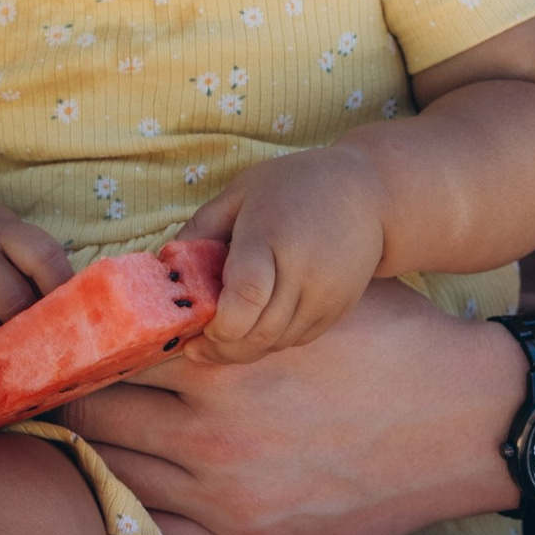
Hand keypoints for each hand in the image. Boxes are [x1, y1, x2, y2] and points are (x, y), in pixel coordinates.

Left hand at [57, 278, 518, 534]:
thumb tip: (150, 279)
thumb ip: (224, 293)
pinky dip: (130, 504)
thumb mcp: (305, 297)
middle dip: (77, 392)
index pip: (102, 350)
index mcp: (219, 360)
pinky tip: (132, 478)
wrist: (469, 422)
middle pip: (94, 412)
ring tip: (96, 424)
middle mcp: (210, 433)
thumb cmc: (392, 339)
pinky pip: (153, 532)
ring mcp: (227, 496)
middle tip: (69, 381)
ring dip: (98, 446)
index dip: (80, 339)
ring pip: (114, 471)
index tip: (71, 334)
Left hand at [186, 149, 387, 359]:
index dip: (218, 322)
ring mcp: (326, 297)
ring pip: (274, 344)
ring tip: (218, 336)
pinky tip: (252, 326)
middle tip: (194, 343)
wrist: (369, 196)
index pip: (247, 295)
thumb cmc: (295, 185)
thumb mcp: (241, 192)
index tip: (194, 324)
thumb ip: (200, 229)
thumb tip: (165, 268)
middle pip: (257, 332)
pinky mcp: (336, 312)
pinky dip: (267, 342)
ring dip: (241, 349)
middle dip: (219, 346)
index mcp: (273, 235)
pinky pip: (293, 342)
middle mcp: (304, 272)